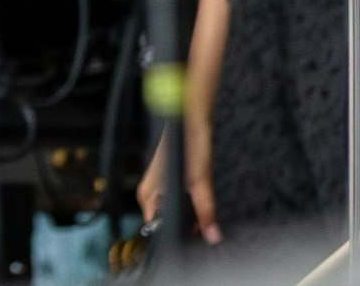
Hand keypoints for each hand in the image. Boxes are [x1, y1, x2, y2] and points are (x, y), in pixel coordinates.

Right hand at [138, 129, 221, 244]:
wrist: (191, 119)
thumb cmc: (186, 141)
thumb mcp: (199, 180)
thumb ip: (205, 209)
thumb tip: (212, 234)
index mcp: (148, 195)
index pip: (158, 229)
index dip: (179, 236)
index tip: (196, 241)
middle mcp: (151, 194)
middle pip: (169, 223)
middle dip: (188, 227)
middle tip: (206, 228)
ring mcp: (161, 188)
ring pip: (177, 213)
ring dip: (192, 217)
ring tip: (205, 214)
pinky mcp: (171, 183)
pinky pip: (182, 203)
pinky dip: (194, 206)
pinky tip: (203, 202)